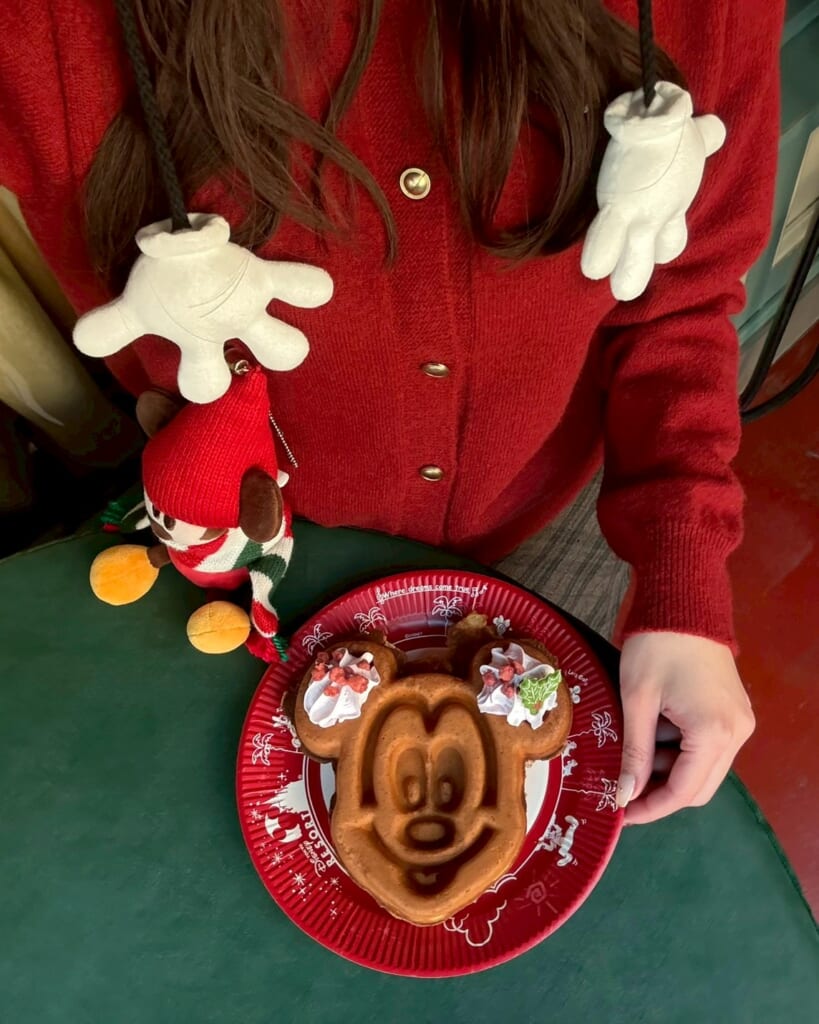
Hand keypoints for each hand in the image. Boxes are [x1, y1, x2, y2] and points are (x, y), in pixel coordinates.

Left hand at [616, 632, 754, 824]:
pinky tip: (654, 731)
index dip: (651, 808)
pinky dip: (682, 749)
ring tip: (634, 747)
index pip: (685, 792)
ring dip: (670, 768)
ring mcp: (740, 722)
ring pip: (705, 768)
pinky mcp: (735, 711)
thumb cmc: (656, 646)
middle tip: (624, 785)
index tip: (621, 813)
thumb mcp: (638, 700)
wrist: (684, 601)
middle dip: (661, 792)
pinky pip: (710, 747)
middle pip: (700, 787)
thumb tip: (625, 795)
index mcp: (714, 733)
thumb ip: (635, 752)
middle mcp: (738, 734)